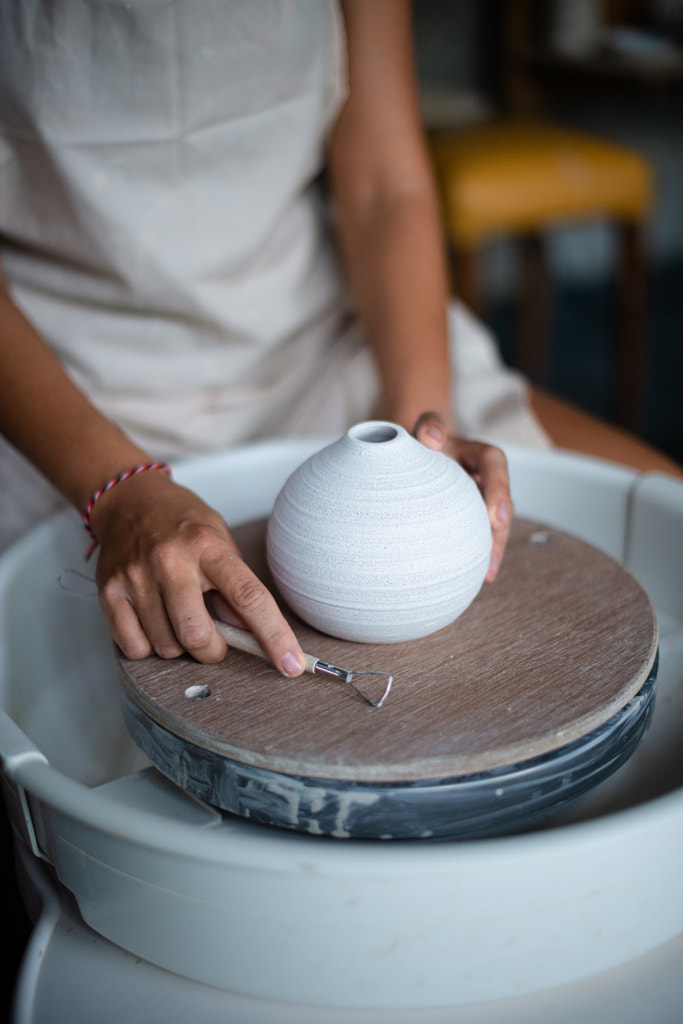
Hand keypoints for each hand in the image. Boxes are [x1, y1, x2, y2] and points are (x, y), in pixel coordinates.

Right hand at [90, 470, 305, 673]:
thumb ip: (236, 588)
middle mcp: (170, 561)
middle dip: (213, 651)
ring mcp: (136, 577)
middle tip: (213, 639)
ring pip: (166, 646)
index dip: (274, 636)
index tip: (291, 664)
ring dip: (179, 646)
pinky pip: (134, 647)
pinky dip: (149, 647)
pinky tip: (154, 622)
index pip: (249, 598)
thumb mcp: (220, 542)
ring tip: (178, 617)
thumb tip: (254, 635)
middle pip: (198, 635)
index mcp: (208, 547)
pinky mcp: (109, 592)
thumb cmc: (181, 522)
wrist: (129, 499)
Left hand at [413, 412, 512, 581]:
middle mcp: (484, 477)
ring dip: (493, 548)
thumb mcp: (423, 427)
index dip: (499, 489)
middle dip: (500, 531)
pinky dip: (477, 552)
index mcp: (477, 452)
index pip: (493, 463)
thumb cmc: (419, 440)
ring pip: (493, 523)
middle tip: (493, 557)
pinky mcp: (469, 515)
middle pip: (500, 502)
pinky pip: (478, 533)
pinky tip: (472, 577)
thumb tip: (431, 438)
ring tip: (488, 574)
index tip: (496, 517)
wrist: (414, 450)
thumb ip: (429, 425)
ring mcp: (479, 498)